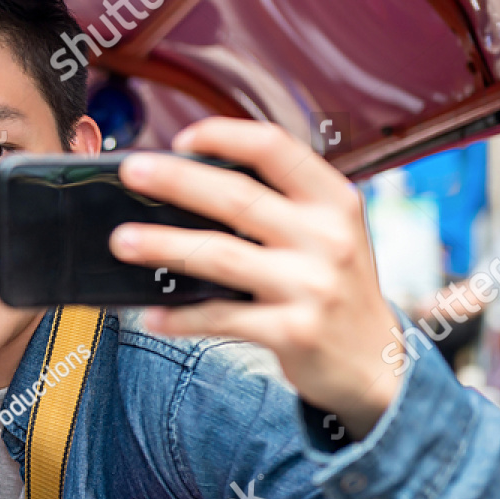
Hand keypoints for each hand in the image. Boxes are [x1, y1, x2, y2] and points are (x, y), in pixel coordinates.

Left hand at [108, 118, 402, 440]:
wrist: (377, 362)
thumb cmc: (334, 285)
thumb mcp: (327, 233)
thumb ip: (278, 206)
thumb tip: (188, 184)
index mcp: (333, 201)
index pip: (275, 148)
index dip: (225, 136)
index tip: (183, 138)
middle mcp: (326, 238)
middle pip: (237, 198)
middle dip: (176, 181)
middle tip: (130, 173)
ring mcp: (311, 286)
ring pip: (220, 256)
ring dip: (164, 245)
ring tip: (122, 240)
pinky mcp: (293, 331)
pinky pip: (220, 318)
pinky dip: (181, 316)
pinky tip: (151, 313)